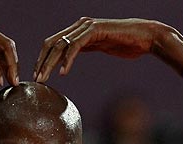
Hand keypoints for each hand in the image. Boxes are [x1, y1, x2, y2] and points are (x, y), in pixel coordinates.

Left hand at [33, 17, 160, 82]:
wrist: (146, 37)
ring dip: (50, 63)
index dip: (43, 59)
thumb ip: (87, 48)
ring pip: (61, 44)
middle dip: (41, 62)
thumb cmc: (127, 44)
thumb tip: (73, 56)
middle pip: (52, 43)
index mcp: (78, 29)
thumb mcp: (101, 47)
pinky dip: (68, 59)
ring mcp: (87, 26)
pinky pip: (76, 45)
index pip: (53, 43)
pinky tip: (63, 72)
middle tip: (36, 80)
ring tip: (44, 78)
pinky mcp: (95, 30)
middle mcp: (80, 25)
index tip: (38, 75)